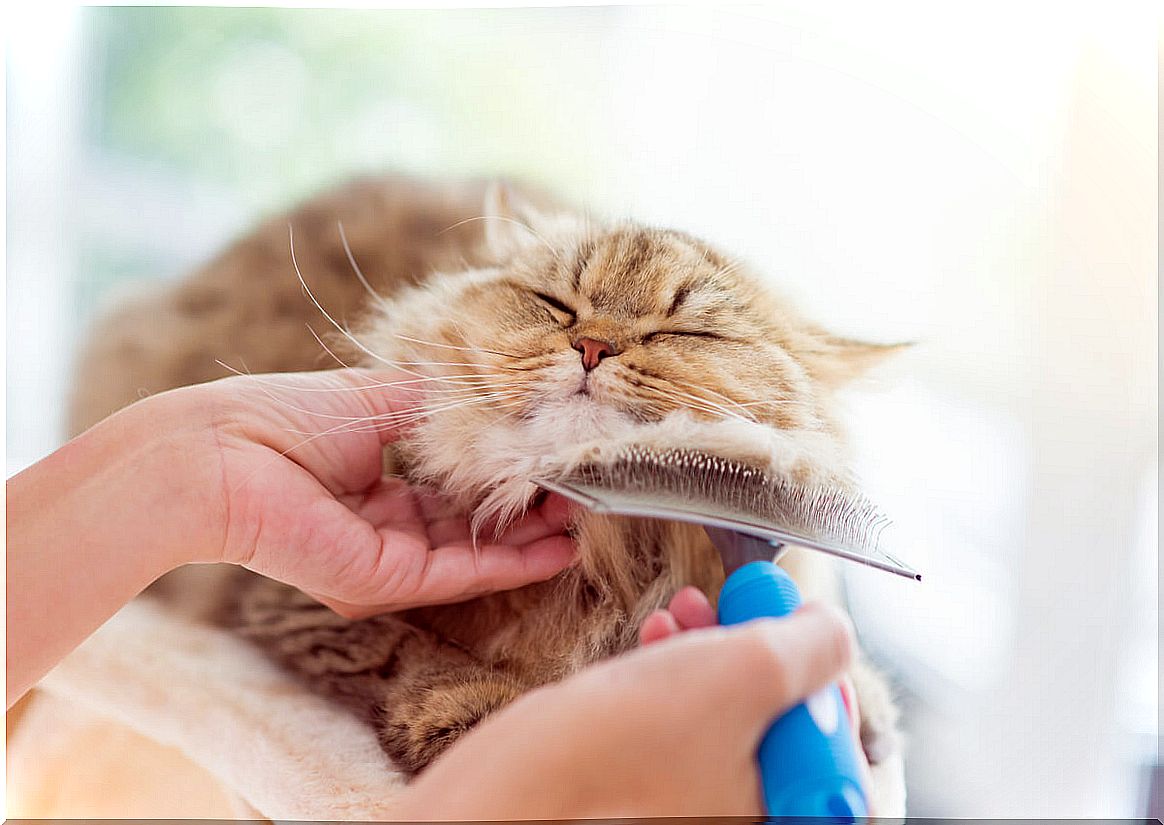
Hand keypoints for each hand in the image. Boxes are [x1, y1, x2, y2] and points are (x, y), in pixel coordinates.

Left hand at [149, 368, 576, 615]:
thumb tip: (499, 396)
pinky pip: (461, 573)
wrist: (221, 453)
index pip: (455, 487)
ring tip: (584, 515)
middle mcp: (385, 526)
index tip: (551, 456)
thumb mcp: (377, 400)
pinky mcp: (385, 580)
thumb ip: (440, 406)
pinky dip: (511, 562)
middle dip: (527, 509)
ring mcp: (386, 557)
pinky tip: (556, 548)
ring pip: (475, 552)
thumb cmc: (284, 416)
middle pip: (471, 524)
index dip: (504, 473)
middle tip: (582, 489)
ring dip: (530, 538)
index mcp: (375, 484)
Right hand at [642, 586, 873, 802]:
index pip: (837, 750)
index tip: (800, 632)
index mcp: (780, 812)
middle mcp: (744, 811)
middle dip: (760, 649)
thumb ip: (816, 644)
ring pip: (730, 707)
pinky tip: (661, 632)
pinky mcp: (656, 774)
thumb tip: (832, 627)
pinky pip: (687, 714)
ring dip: (715, 645)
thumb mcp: (752, 669)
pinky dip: (679, 667)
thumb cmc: (636, 736)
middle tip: (747, 606)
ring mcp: (698, 795)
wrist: (539, 761)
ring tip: (690, 607)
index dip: (823, 679)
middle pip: (784, 720)